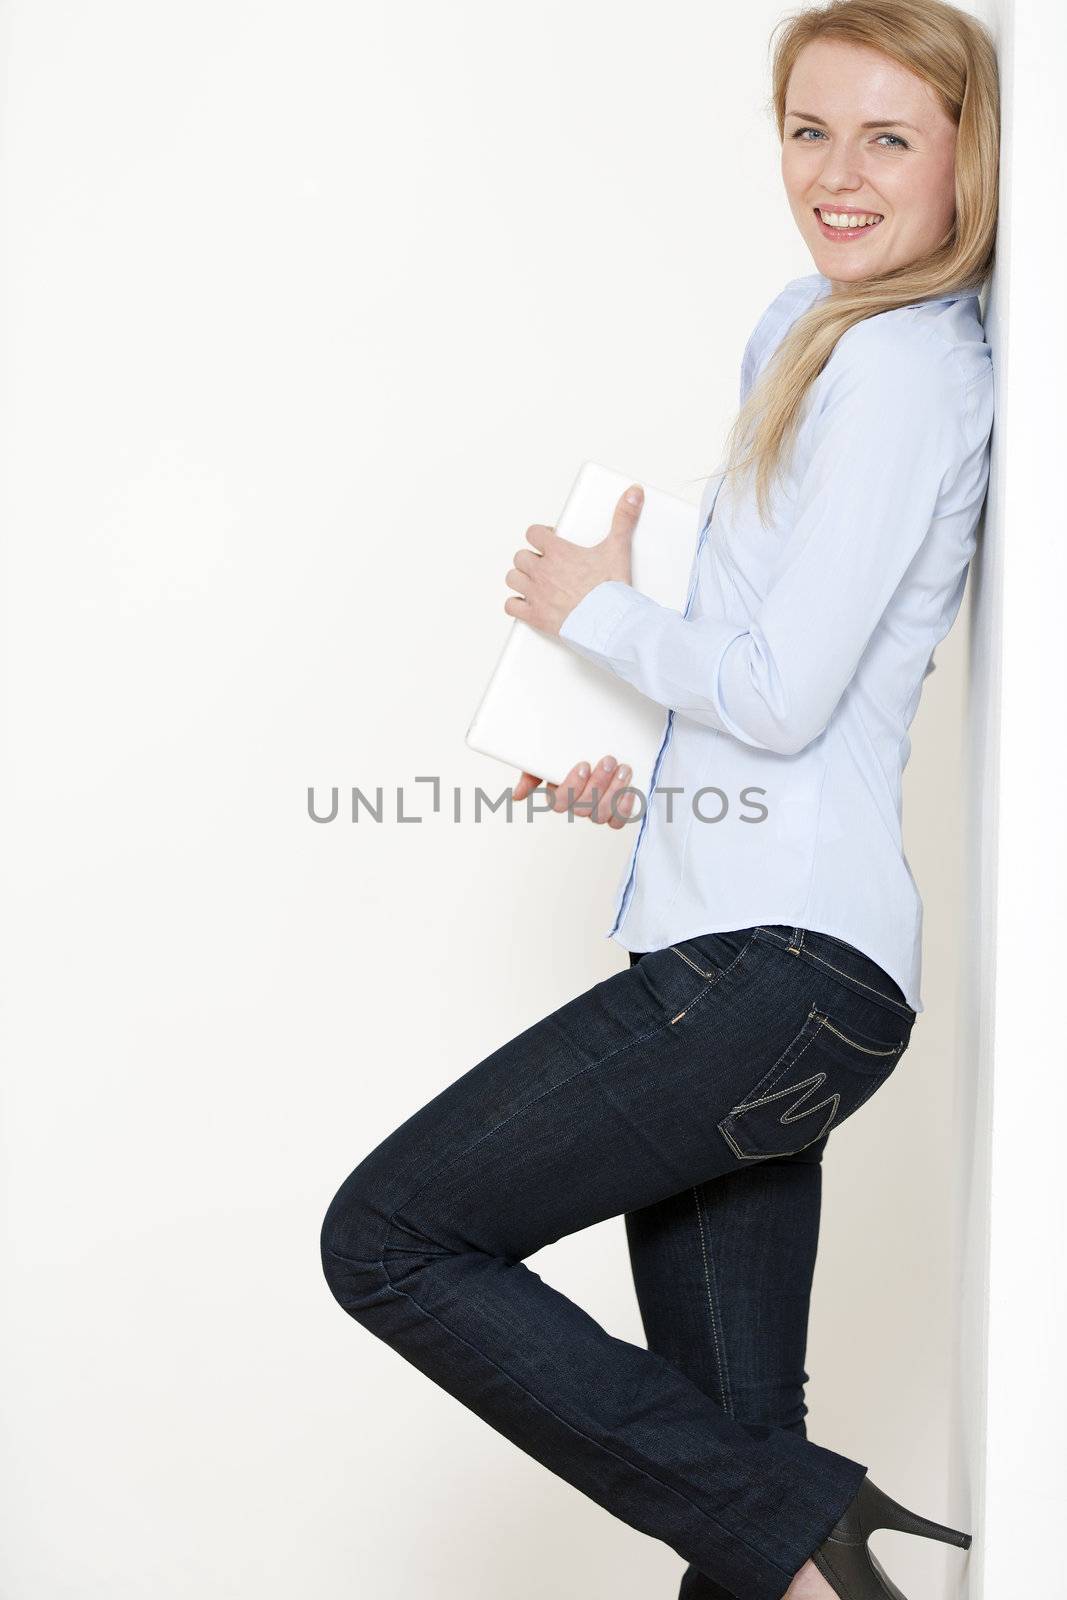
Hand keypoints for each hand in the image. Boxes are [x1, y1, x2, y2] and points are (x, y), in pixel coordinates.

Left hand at [503, 484, 644, 634]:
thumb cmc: (611, 590)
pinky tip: (526, 603)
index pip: (533, 533)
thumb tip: (632, 494)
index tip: (550, 541)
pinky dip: (516, 605)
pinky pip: (511, 606)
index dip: (540, 535)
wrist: (608, 622)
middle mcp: (543, 571)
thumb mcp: (618, 548)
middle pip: (521, 556)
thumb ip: (623, 519)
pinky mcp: (535, 615)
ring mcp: (536, 593)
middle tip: (547, 564)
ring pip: (513, 578)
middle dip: (532, 559)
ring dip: (521, 578)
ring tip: (535, 581)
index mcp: (558, 552)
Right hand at [511, 755, 635, 828]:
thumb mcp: (549, 755)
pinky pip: (618, 821)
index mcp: (559, 793)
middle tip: (609, 761)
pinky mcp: (617, 810)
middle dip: (597, 784)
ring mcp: (597, 810)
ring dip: (613, 793)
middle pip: (582, 809)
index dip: (572, 787)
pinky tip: (630, 789)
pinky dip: (624, 808)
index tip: (583, 764)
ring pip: (600, 816)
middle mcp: (577, 805)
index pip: (559, 803)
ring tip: (623, 769)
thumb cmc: (571, 749)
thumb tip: (517, 795)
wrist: (602, 741)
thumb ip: (533, 773)